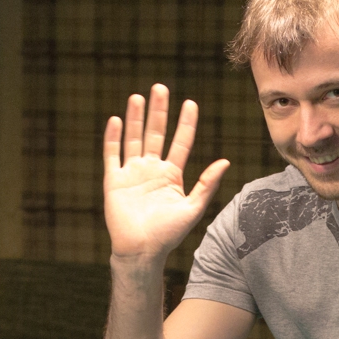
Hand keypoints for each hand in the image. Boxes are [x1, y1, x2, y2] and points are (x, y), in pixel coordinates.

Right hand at [103, 83, 230, 261]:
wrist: (142, 250)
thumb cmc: (169, 234)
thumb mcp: (193, 208)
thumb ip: (207, 184)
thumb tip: (225, 161)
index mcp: (171, 175)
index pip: (180, 142)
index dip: (185, 123)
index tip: (190, 104)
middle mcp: (151, 169)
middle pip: (155, 134)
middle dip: (158, 111)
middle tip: (160, 87)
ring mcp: (131, 173)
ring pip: (133, 138)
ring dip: (135, 118)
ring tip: (138, 97)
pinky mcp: (113, 180)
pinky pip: (112, 154)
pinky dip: (113, 138)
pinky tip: (116, 119)